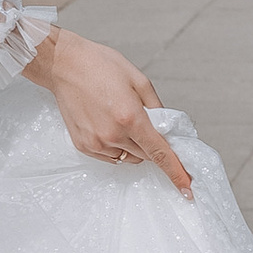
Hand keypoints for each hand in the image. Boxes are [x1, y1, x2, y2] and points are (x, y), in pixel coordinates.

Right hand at [23, 26, 193, 195]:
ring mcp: (96, 143)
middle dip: (150, 144)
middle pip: (145, 156)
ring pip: (128, 157)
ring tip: (119, 118)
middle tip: (141, 121)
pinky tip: (107, 124)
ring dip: (132, 145)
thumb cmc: (101, 66)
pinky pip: (110, 156)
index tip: (186, 188)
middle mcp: (113, 135)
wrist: (65, 65)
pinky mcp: (84, 146)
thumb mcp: (139, 80)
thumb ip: (157, 108)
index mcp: (131, 118)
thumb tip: (166, 130)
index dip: (176, 172)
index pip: (160, 153)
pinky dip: (115, 146)